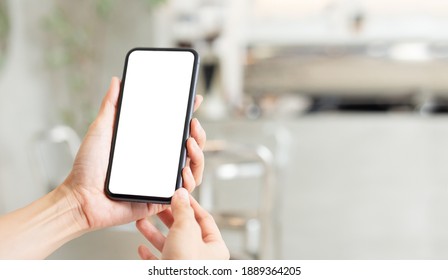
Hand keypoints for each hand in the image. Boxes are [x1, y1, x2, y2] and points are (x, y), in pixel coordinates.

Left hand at [60, 77, 205, 230]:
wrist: (80, 197)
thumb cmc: (87, 167)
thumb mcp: (101, 130)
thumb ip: (110, 105)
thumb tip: (117, 81)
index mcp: (148, 146)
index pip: (174, 130)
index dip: (188, 115)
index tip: (195, 100)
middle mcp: (157, 162)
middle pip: (190, 148)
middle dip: (199, 135)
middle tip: (193, 125)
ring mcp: (160, 180)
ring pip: (192, 168)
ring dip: (198, 156)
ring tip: (190, 144)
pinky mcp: (159, 198)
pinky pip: (183, 191)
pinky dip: (189, 180)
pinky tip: (184, 171)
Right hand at [136, 188, 229, 259]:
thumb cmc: (185, 267)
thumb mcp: (186, 229)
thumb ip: (183, 209)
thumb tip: (182, 194)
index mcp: (215, 247)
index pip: (205, 219)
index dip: (191, 205)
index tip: (179, 195)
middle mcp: (203, 259)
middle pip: (186, 231)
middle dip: (169, 218)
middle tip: (159, 207)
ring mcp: (186, 268)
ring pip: (171, 246)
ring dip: (155, 234)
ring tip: (142, 223)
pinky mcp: (171, 275)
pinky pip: (161, 262)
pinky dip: (151, 254)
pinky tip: (142, 248)